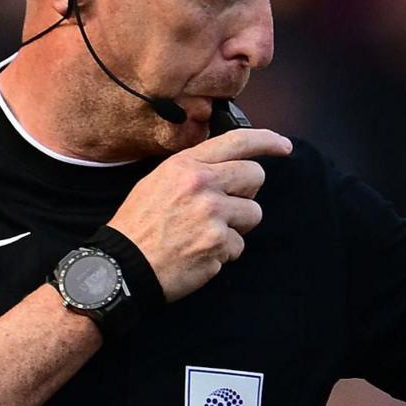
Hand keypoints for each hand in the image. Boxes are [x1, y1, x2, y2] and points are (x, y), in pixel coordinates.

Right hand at [106, 126, 290, 301]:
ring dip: (237, 226)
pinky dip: (225, 252)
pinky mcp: (219, 243)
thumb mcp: (158, 182)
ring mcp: (212, 214)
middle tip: (224, 207)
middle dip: (247, 192)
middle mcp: (201, 184)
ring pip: (254, 213)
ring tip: (206, 233)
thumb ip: (194, 172)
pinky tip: (199, 252)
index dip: (267, 141)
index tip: (283, 146)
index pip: (237, 142)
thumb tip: (229, 168)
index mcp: (185, 165)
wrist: (123, 264)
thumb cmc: (140, 225)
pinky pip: (240, 245)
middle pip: (255, 176)